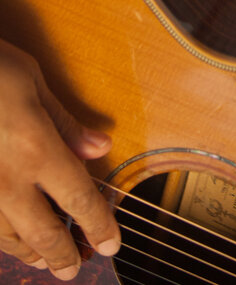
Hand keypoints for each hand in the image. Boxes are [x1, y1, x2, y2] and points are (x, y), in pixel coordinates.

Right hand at [0, 39, 119, 279]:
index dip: (99, 226)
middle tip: (76, 267)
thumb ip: (64, 121)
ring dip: (31, 252)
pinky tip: (11, 236)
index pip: (78, 200)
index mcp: (36, 150)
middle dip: (64, 257)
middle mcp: (7, 182)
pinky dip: (3, 239)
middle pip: (43, 235)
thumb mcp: (31, 82)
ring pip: (9, 240)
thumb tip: (100, 147)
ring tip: (46, 257)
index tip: (111, 245)